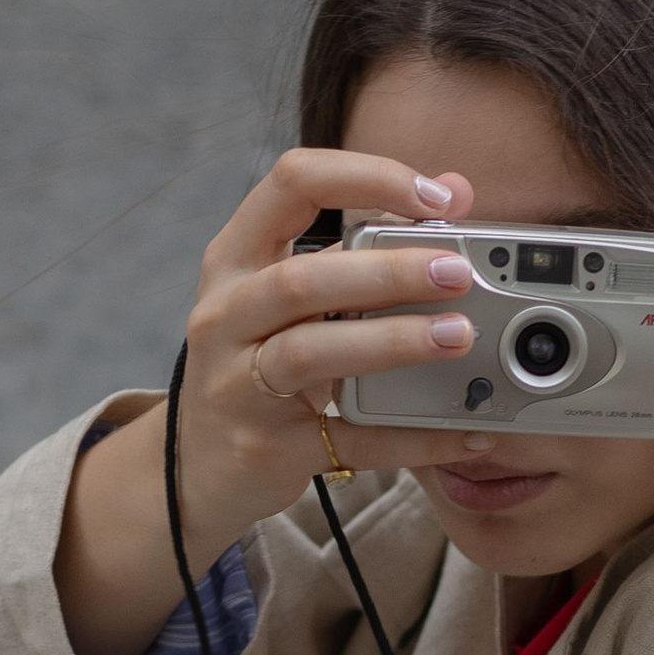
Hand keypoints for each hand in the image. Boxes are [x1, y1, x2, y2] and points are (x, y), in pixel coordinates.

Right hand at [54, 141, 479, 654]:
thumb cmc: (255, 374)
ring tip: (461, 340)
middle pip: (300, 276)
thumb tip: (460, 223)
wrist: (181, 479)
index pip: (288, 183)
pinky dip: (417, 441)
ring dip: (391, 344)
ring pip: (312, 355)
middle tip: (459, 264)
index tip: (438, 190)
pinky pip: (350, 447)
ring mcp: (234, 389)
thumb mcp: (279, 305)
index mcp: (234, 260)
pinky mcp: (260, 455)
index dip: (364, 175)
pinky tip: (473, 434)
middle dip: (383, 266)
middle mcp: (225, 317)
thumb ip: (348, 263)